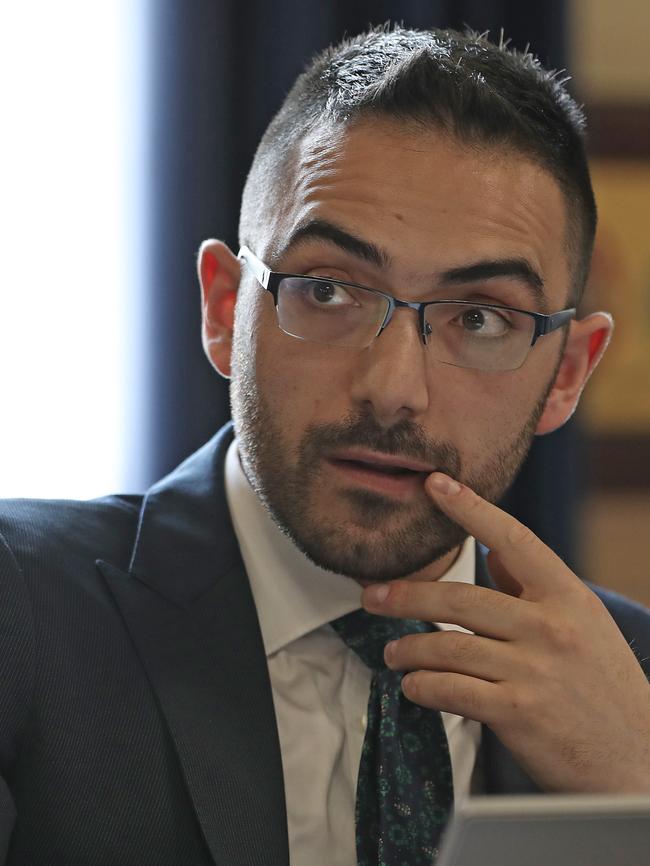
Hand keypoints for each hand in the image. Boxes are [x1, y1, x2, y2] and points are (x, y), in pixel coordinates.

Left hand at [361, 472, 649, 793]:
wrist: (638, 762)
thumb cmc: (606, 691)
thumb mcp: (586, 626)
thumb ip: (536, 589)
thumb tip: (493, 555)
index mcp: (569, 597)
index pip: (513, 539)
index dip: (470, 509)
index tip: (435, 484)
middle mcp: (551, 627)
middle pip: (459, 598)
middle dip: (406, 595)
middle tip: (372, 595)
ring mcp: (534, 671)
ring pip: (446, 645)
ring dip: (407, 648)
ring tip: (392, 652)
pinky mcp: (517, 714)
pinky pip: (449, 690)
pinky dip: (421, 685)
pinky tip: (412, 685)